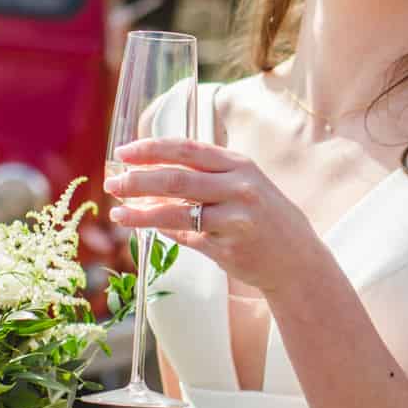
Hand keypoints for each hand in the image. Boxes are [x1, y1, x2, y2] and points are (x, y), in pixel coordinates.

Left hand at [105, 137, 327, 297]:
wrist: (296, 258)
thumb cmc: (263, 216)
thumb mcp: (241, 185)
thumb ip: (202, 177)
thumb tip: (150, 177)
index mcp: (239, 164)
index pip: (187, 148)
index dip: (151, 149)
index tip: (123, 152)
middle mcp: (239, 187)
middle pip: (177, 178)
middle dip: (138, 180)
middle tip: (111, 183)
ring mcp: (234, 218)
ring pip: (177, 211)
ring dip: (140, 211)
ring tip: (116, 212)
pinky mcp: (228, 247)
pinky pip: (185, 237)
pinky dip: (161, 230)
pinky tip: (142, 226)